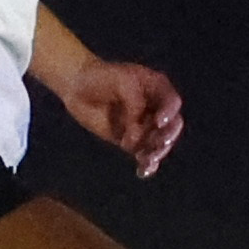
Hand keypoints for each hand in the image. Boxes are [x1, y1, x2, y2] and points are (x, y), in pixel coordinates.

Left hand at [55, 59, 185, 178]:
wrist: (77, 87)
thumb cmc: (100, 77)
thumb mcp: (121, 82)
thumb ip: (134, 104)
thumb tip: (136, 136)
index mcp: (157, 89)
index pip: (172, 103)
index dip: (169, 113)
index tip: (158, 122)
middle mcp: (155, 108)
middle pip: (171, 126)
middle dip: (167, 136)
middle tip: (160, 143)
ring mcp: (144, 126)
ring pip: (159, 143)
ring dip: (157, 152)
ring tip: (147, 160)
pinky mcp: (131, 141)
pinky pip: (144, 154)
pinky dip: (146, 164)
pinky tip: (143, 171)